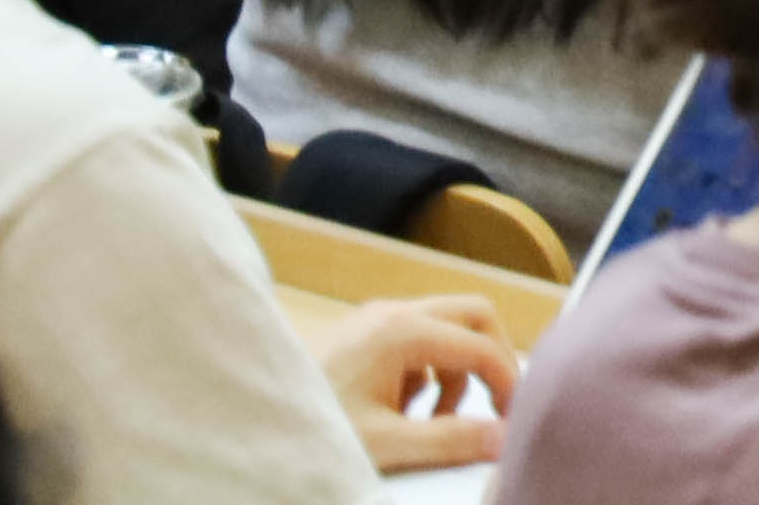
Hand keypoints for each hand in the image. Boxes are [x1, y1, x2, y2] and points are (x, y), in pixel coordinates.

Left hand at [322, 295, 517, 469]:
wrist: (243, 421)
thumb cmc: (311, 430)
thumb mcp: (383, 444)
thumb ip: (448, 441)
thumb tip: (503, 439)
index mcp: (403, 332)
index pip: (484, 347)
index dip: (509, 384)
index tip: (515, 421)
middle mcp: (393, 312)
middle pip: (474, 314)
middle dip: (490, 359)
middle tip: (490, 405)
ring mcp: (374, 317)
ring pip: (446, 323)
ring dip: (456, 366)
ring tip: (433, 417)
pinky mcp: (360, 330)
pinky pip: (416, 334)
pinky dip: (427, 366)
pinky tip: (400, 407)